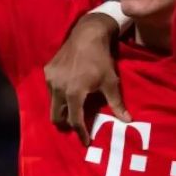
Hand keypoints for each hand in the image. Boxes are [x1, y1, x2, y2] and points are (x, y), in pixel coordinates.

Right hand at [44, 13, 129, 145]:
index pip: (74, 120)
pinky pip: (50, 89)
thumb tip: (127, 121)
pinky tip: (68, 91)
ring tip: (72, 109)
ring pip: (52, 103)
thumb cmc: (101, 59)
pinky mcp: (47, 70)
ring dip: (61, 109)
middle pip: (56, 116)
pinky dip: (58, 95)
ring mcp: (50, 79)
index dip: (81, 133)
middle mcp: (58, 88)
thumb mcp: (111, 82)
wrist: (87, 34)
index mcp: (74, 93)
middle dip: (65, 124)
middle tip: (76, 127)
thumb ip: (116, 103)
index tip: (86, 141)